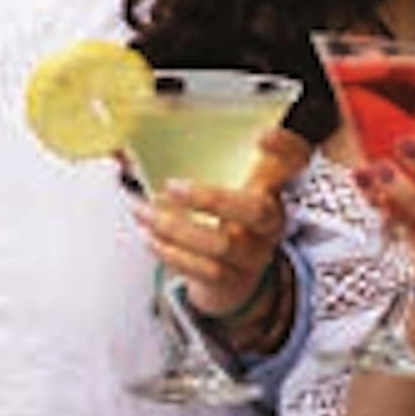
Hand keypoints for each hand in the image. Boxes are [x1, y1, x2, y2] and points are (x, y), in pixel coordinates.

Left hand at [132, 128, 310, 316]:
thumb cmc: (223, 218)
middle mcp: (270, 222)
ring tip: (141, 210)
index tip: (262, 135)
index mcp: (273, 189)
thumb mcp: (222, 184)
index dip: (286, 148)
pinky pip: (204, 270)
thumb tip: (119, 148)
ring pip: (221, 243)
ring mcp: (254, 255)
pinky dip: (171, 252)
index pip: (295, 162)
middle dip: (212, 198)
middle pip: (256, 210)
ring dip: (173, 227)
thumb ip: (188, 156)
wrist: (231, 279)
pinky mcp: (232, 281)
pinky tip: (150, 236)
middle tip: (170, 186)